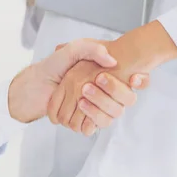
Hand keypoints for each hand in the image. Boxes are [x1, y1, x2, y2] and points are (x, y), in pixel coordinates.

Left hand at [8, 39, 146, 124]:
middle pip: (127, 100)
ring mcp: (97, 109)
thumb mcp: (74, 49)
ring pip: (113, 115)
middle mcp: (107, 94)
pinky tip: (80, 106)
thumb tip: (112, 61)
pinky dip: (88, 118)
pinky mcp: (84, 121)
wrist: (34, 84)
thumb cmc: (54, 65)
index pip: (138, 81)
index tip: (134, 77)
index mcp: (110, 77)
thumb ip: (93, 49)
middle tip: (96, 80)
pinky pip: (95, 126)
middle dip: (114, 91)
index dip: (142, 80)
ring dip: (99, 105)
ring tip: (83, 95)